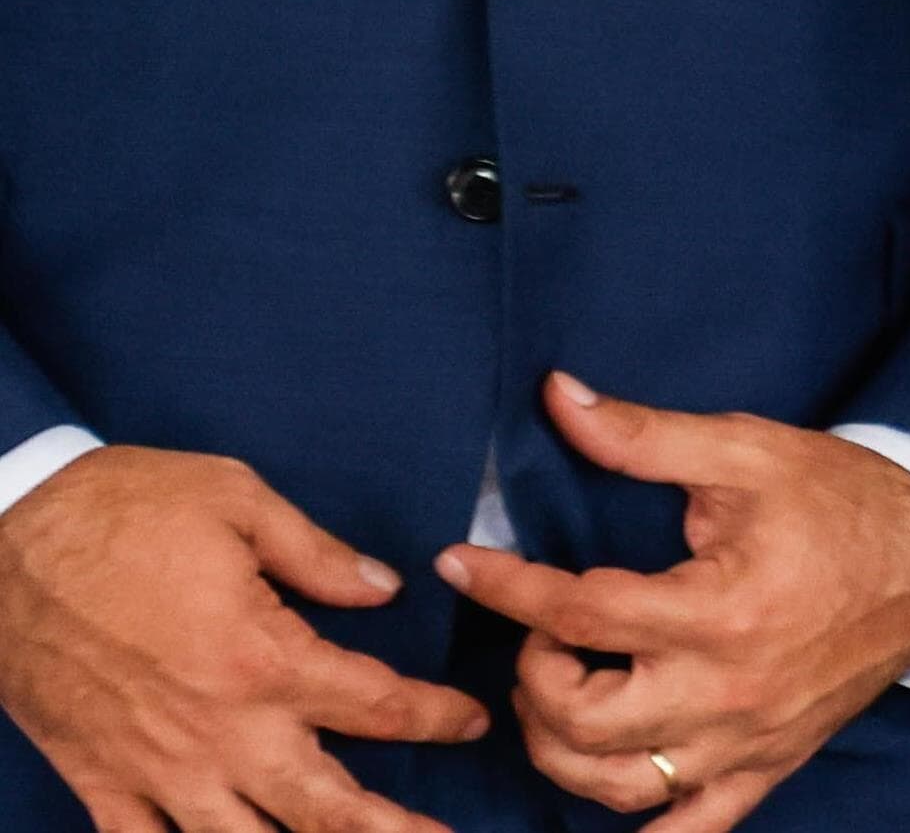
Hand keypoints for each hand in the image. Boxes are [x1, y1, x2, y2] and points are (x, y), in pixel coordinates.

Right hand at [0, 442, 486, 832]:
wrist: (3, 546)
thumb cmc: (125, 510)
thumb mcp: (238, 500)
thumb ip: (318, 554)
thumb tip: (384, 588)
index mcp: (258, 657)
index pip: (372, 703)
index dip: (433, 715)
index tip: (473, 720)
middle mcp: (213, 731)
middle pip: (320, 805)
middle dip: (389, 829)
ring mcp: (152, 769)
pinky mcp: (98, 784)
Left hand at [437, 374, 909, 826]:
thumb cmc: (840, 497)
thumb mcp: (745, 450)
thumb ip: (646, 435)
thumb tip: (560, 399)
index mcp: (717, 608)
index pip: (579, 611)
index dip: (508, 588)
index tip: (462, 564)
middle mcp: (725, 691)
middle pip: (580, 719)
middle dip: (534, 673)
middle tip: (545, 629)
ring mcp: (745, 743)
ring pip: (613, 787)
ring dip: (560, 748)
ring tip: (561, 692)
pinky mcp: (768, 770)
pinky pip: (687, 831)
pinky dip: (639, 827)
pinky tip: (609, 784)